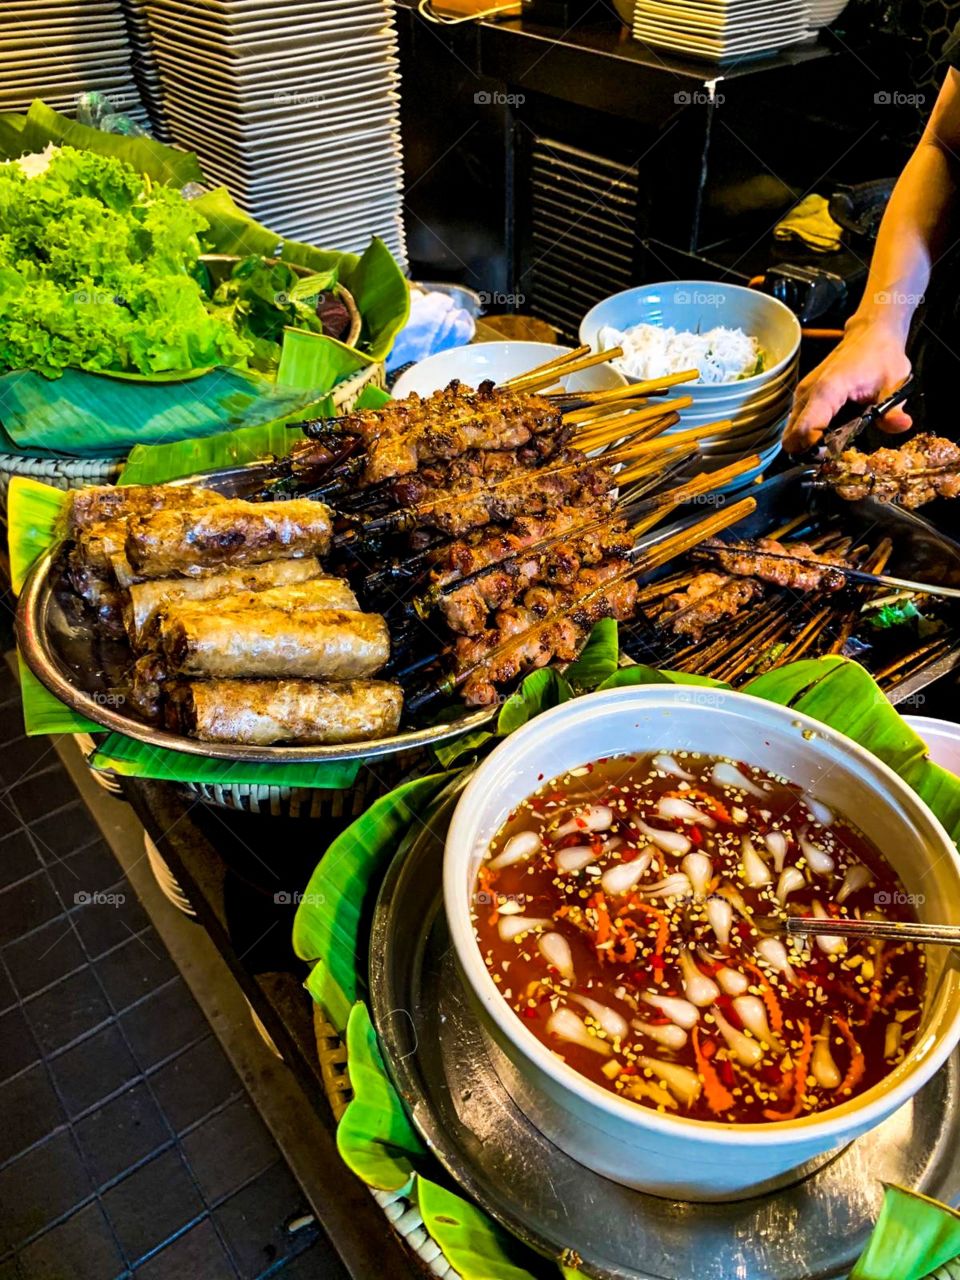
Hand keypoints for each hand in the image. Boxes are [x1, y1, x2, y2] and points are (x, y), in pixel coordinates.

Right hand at [783, 321, 912, 453]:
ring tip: (834, 442)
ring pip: (792, 432)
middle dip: (807, 451)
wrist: (870, 334)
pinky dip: (809, 433)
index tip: (831, 455)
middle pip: (792, 436)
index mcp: (828, 390)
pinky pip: (798, 423)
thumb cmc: (881, 356)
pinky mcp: (804, 396)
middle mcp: (808, 392)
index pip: (805, 429)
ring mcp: (803, 394)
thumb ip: (893, 410)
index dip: (814, 450)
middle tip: (832, 453)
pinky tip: (831, 431)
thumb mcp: (894, 384)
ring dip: (807, 443)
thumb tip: (901, 425)